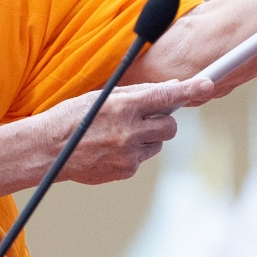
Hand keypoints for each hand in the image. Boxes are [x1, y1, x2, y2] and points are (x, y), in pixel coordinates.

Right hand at [51, 76, 212, 184]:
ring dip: (148, 137)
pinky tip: (112, 149)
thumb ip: (136, 94)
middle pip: (170, 126)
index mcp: (123, 106)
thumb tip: (169, 90)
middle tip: (147, 117)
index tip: (208, 84)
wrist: (47, 152)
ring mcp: (129, 154)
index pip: (165, 95)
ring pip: (158, 144)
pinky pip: (142, 158)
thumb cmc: (72, 118)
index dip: (190, 90)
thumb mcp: (102, 97)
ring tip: (120, 135)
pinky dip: (134, 152)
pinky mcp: (126, 171)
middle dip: (163, 120)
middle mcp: (129, 131)